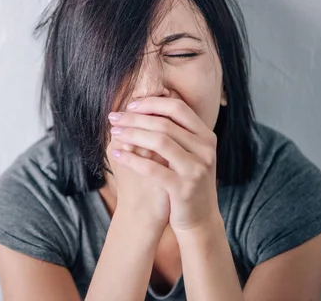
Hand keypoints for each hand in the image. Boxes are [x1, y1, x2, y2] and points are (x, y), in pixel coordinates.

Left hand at [108, 97, 220, 232]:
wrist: (200, 218)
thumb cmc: (186, 180)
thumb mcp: (189, 153)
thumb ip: (175, 131)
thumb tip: (144, 105)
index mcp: (206, 137)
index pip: (178, 108)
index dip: (152, 103)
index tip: (130, 105)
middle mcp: (205, 150)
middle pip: (165, 123)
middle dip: (135, 118)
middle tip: (115, 117)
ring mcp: (196, 169)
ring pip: (159, 142)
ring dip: (132, 134)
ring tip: (114, 132)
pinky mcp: (184, 188)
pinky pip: (152, 168)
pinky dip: (131, 159)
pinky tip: (117, 154)